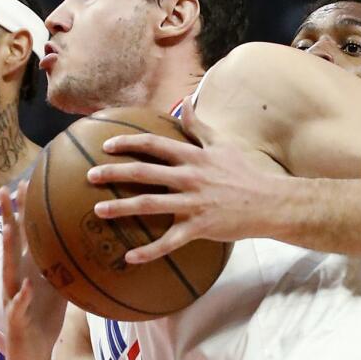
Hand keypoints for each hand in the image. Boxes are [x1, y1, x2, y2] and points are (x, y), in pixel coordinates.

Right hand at [1, 182, 66, 359]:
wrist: (33, 355)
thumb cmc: (45, 320)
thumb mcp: (58, 288)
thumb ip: (65, 266)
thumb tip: (88, 245)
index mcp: (28, 270)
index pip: (24, 235)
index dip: (24, 210)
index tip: (27, 183)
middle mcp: (16, 279)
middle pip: (12, 243)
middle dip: (10, 216)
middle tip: (10, 190)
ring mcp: (12, 297)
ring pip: (8, 269)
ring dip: (7, 249)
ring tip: (8, 228)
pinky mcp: (15, 319)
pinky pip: (18, 306)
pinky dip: (21, 296)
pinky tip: (26, 286)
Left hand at [87, 96, 279, 263]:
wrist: (270, 203)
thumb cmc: (245, 173)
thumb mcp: (222, 144)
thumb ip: (199, 125)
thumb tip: (186, 102)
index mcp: (193, 157)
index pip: (154, 144)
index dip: (128, 143)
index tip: (107, 145)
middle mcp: (189, 178)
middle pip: (144, 173)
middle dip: (114, 173)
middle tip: (90, 174)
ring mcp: (193, 204)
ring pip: (150, 205)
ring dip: (121, 207)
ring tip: (98, 210)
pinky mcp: (199, 227)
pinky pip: (169, 242)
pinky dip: (149, 251)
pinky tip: (129, 257)